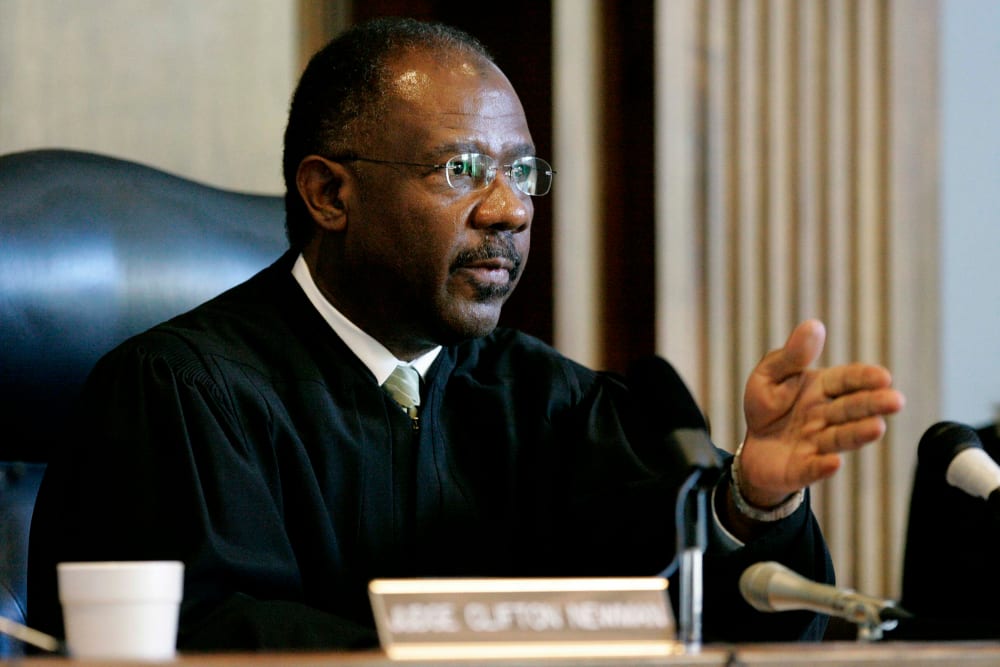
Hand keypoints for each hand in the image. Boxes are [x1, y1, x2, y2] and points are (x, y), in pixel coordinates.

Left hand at [737, 319, 905, 508]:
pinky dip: (824, 466)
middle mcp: (826, 416)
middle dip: (873, 404)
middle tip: (895, 401)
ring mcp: (817, 443)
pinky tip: (834, 462)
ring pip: (841, 437)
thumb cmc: (766, 407)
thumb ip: (792, 355)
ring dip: (858, 433)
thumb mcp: (770, 375)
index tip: (883, 376)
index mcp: (822, 389)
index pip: (846, 380)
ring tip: (876, 427)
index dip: (864, 378)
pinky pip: (814, 468)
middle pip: (852, 409)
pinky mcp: (803, 468)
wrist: (753, 449)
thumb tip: (814, 325)